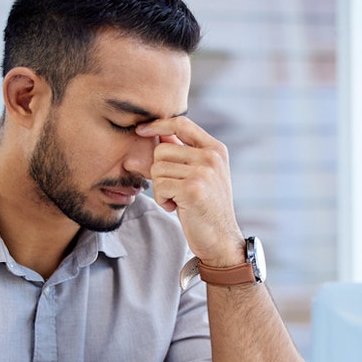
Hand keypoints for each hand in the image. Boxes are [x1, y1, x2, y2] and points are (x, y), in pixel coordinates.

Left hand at [136, 118, 244, 267]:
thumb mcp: (197, 175)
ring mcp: (204, 171)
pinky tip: (176, 207)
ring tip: (176, 199)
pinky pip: (159, 186)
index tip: (140, 130)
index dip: (157, 124)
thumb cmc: (205, 207)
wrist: (221, 238)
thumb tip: (147, 135)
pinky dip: (161, 200)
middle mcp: (212, 156)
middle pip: (161, 150)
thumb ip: (179, 154)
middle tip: (172, 190)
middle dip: (158, 172)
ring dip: (160, 188)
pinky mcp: (193, 188)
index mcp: (215, 148)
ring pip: (157, 168)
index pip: (181, 123)